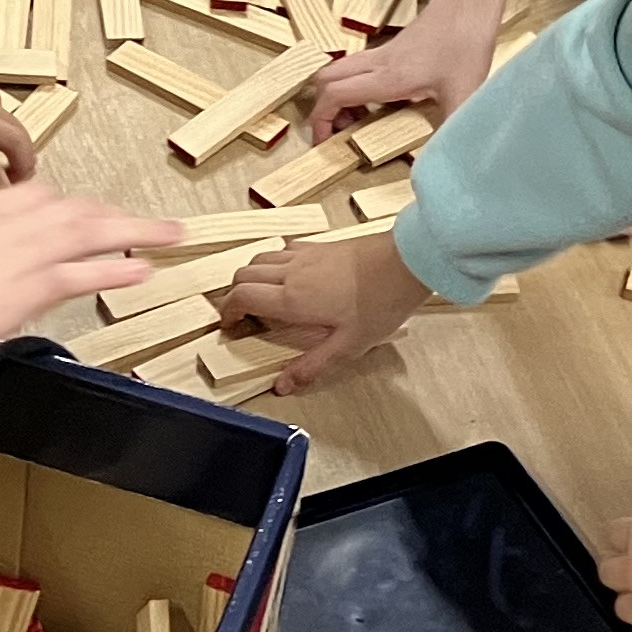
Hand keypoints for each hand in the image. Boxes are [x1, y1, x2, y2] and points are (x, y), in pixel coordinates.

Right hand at [0, 177, 174, 351]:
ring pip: (88, 234)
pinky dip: (115, 270)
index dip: (73, 207)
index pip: (38, 199)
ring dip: (134, 232)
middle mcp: (3, 224)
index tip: (93, 212)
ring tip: (170, 236)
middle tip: (154, 222)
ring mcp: (15, 255)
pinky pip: (80, 275)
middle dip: (116, 215)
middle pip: (74, 210)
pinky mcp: (19, 290)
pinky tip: (143, 270)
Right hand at [218, 234, 436, 389]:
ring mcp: (304, 255)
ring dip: (251, 277)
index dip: (227, 312)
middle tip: (242, 315)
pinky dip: (272, 262)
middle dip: (234, 295)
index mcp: (292, 299)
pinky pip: (282, 249)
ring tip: (262, 297)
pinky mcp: (318, 245)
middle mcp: (290, 273)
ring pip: (259, 259)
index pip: (241, 298)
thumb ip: (312, 365)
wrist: (404, 262)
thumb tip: (283, 385)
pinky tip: (289, 275)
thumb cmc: (380, 302)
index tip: (229, 325)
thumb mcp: (348, 345)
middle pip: (242, 275)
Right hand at [303, 0, 499, 139]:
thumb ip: (450, 130)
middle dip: (322, 107)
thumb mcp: (464, 94)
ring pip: (340, 71)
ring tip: (359, 121)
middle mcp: (378, 64)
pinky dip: (357, 86)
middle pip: (325, 79)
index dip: (319, 121)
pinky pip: (360, 67)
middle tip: (339, 132)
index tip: (323, 142)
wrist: (471, 2)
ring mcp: (383, 53)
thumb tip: (440, 163)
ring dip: (338, 95)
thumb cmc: (466, 43)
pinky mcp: (394, 47)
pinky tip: (384, 102)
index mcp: (387, 78)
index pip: (333, 96)